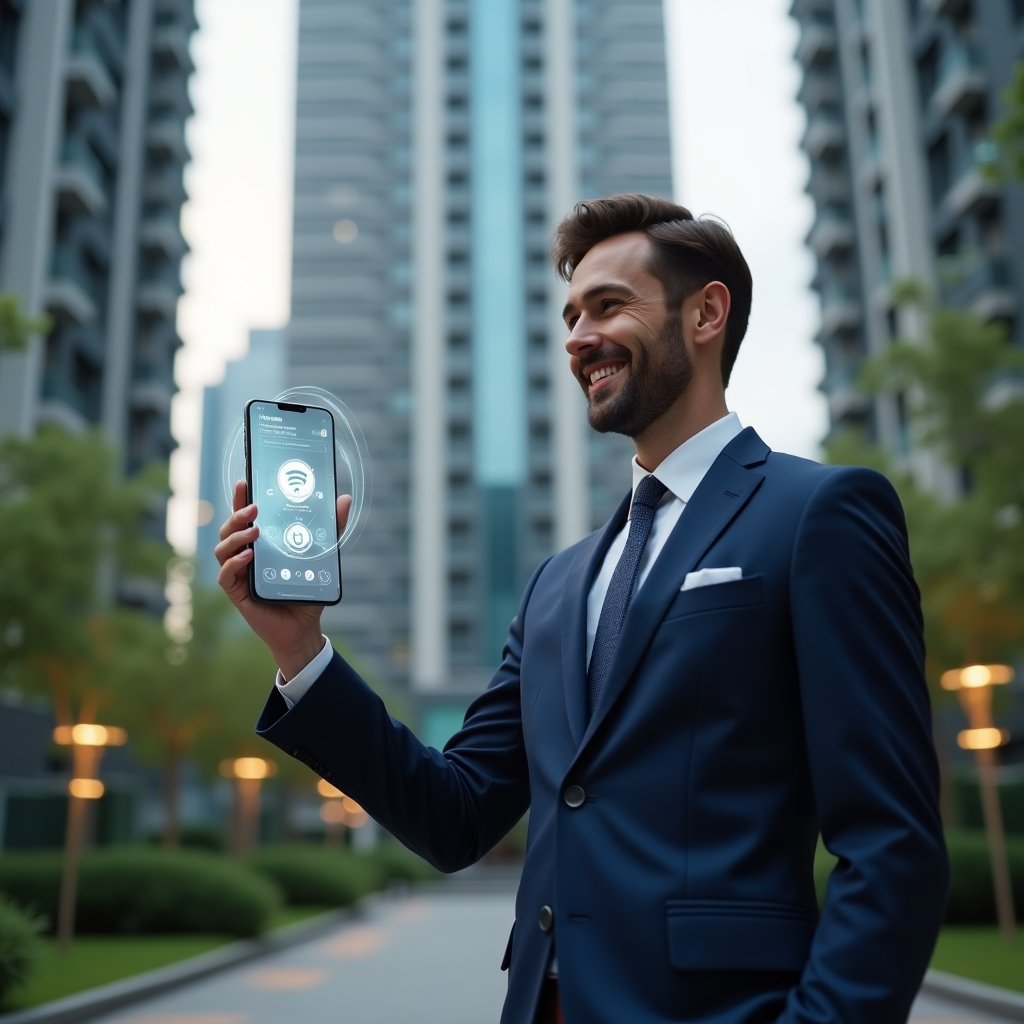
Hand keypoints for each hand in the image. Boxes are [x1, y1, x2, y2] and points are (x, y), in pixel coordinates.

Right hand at [215, 480, 352, 678]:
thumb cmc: (306, 590)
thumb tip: (345, 499)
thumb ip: (331, 528)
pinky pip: (226, 575)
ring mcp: (239, 574)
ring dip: (235, 537)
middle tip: (254, 509)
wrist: (304, 628)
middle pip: (229, 529)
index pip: (245, 518)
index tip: (244, 482)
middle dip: (237, 515)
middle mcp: (245, 556)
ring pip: (222, 549)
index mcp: (260, 544)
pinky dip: (234, 564)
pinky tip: (248, 557)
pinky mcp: (238, 593)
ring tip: (255, 532)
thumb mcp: (322, 555)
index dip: (240, 500)